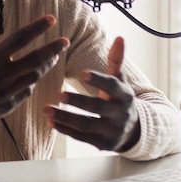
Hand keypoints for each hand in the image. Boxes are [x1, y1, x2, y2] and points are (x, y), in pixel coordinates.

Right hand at [0, 0, 69, 129]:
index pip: (19, 38)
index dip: (37, 28)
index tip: (51, 20)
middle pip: (34, 59)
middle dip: (52, 49)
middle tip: (65, 41)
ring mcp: (4, 92)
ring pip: (34, 76)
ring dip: (46, 65)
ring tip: (53, 57)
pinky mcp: (7, 106)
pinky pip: (26, 91)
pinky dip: (32, 82)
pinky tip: (34, 75)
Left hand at [43, 36, 139, 151]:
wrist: (134, 131)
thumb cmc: (119, 100)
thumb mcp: (120, 81)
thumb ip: (116, 61)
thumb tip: (120, 37)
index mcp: (124, 95)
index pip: (112, 86)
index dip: (98, 80)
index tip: (82, 73)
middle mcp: (120, 113)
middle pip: (98, 107)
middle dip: (78, 102)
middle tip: (59, 94)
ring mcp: (112, 131)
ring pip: (86, 125)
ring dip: (65, 118)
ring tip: (46, 109)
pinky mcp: (102, 144)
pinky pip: (81, 138)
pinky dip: (65, 130)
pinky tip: (51, 122)